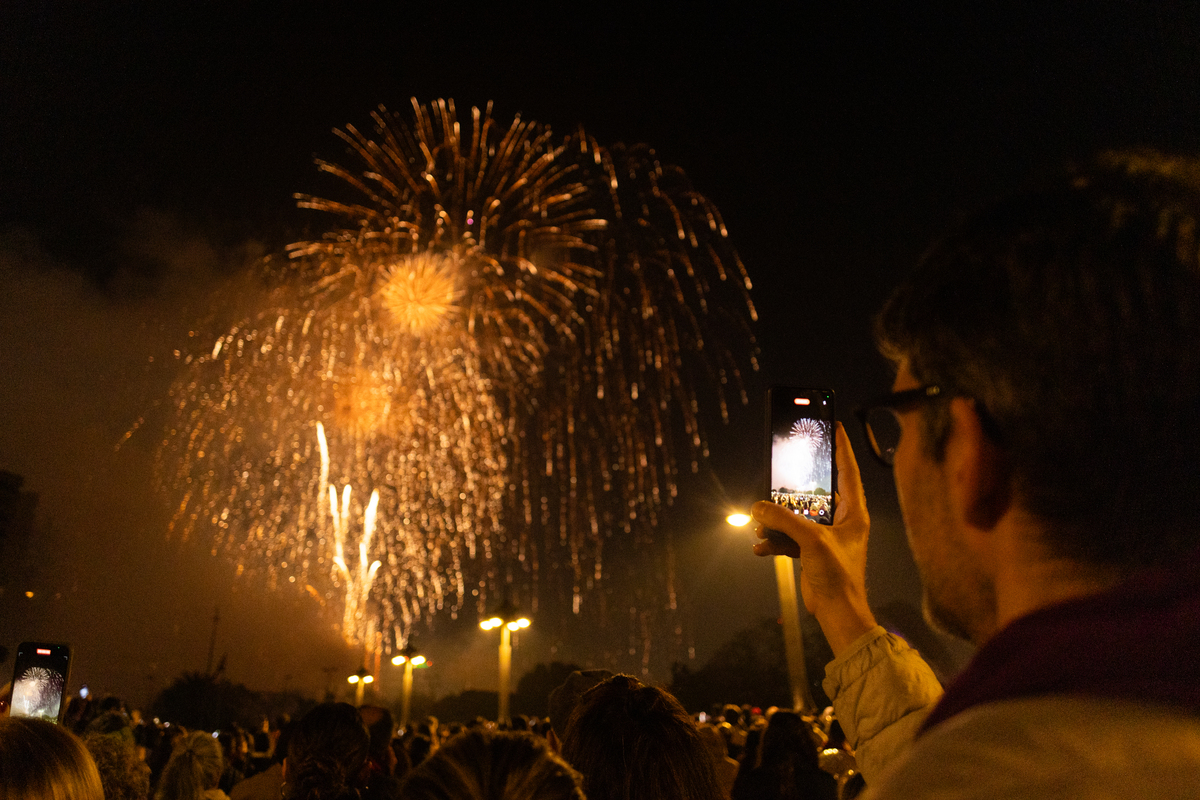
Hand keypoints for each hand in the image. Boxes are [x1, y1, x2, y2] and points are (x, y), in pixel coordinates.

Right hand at [752, 422, 877, 654]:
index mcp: (854, 512)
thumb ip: (784, 520)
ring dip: (777, 520)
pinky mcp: (812, 552)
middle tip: (780, 473)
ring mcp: (826, 536)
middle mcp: (842, 521)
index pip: (848, 470)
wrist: (838, 614)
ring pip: (797, 516)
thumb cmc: (839, 577)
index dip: (841, 446)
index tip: (833, 424)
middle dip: (792, 489)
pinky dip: (775, 540)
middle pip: (815, 492)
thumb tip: (757, 507)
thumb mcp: (811, 541)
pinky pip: (789, 537)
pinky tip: (761, 546)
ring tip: (762, 523)